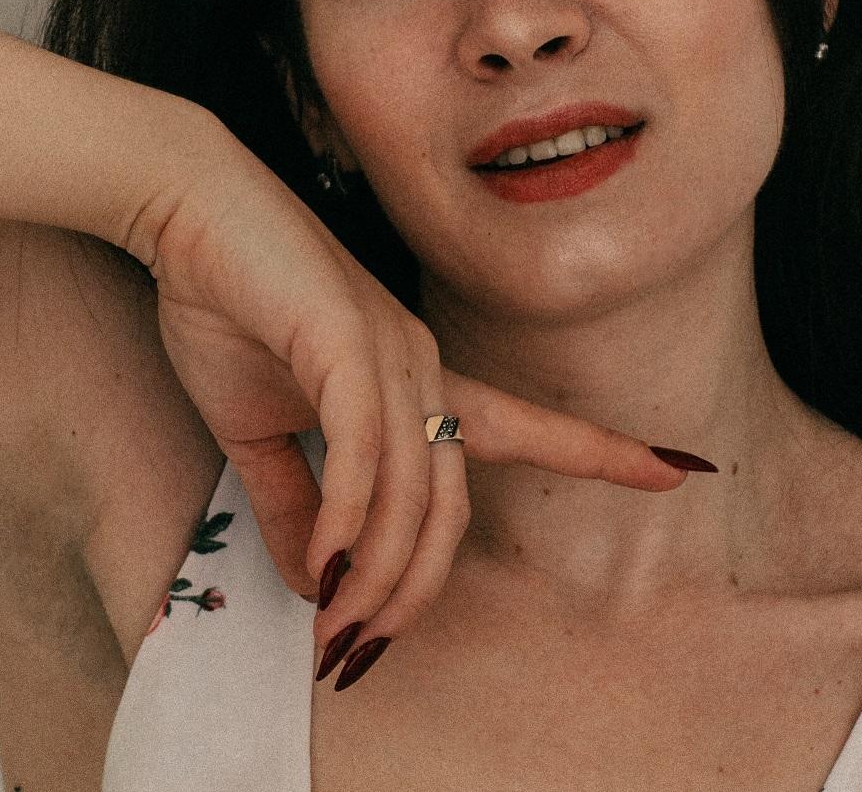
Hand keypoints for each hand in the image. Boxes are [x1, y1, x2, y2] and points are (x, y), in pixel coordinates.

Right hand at [128, 129, 696, 673]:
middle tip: (360, 650)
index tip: (677, 469)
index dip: (600, 451)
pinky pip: (367, 452)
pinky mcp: (345, 342)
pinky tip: (326, 561)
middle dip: (414, 594)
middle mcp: (420, 364)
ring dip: (376, 575)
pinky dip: (351, 518)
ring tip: (335, 626)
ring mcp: (390, 351)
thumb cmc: (226, 302)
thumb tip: (316, 578)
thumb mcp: (258, 425)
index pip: (521, 426)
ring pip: (416, 493)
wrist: (183, 209)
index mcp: (415, 376)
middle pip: (450, 507)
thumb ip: (294, 501)